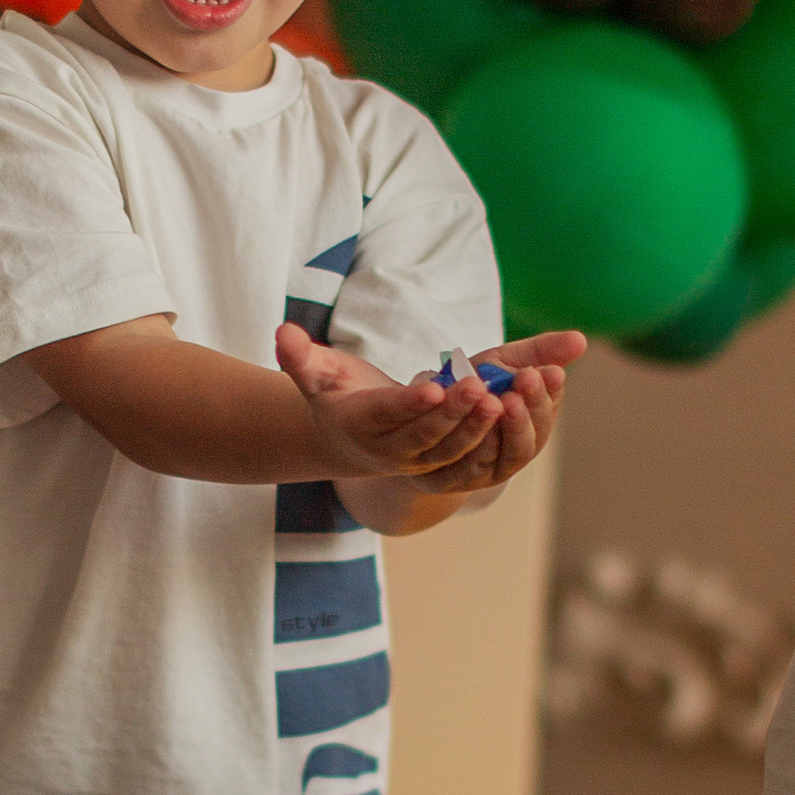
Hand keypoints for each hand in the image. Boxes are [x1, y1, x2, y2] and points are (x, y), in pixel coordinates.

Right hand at [271, 329, 501, 487]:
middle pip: (425, 434)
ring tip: (502, 400)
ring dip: (477, 428)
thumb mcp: (314, 374)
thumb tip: (282, 332)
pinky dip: (490, 436)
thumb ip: (299, 355)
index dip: (410, 404)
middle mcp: (390, 449)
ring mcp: (417, 460)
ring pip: (450, 449)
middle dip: (454, 413)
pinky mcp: (439, 462)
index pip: (387, 413)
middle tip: (481, 388)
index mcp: (359, 423)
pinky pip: (467, 454)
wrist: (346, 441)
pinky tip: (513, 409)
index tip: (433, 387)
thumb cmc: (333, 395)